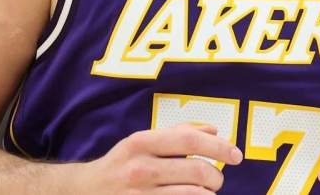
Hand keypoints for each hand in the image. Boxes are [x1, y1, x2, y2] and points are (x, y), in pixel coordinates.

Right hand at [75, 123, 242, 193]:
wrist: (83, 193)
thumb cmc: (119, 165)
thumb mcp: (140, 143)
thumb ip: (176, 133)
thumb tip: (214, 132)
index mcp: (140, 143)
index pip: (189, 141)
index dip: (218, 147)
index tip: (236, 155)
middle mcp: (140, 168)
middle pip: (197, 172)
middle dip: (217, 177)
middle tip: (217, 179)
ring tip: (206, 192)